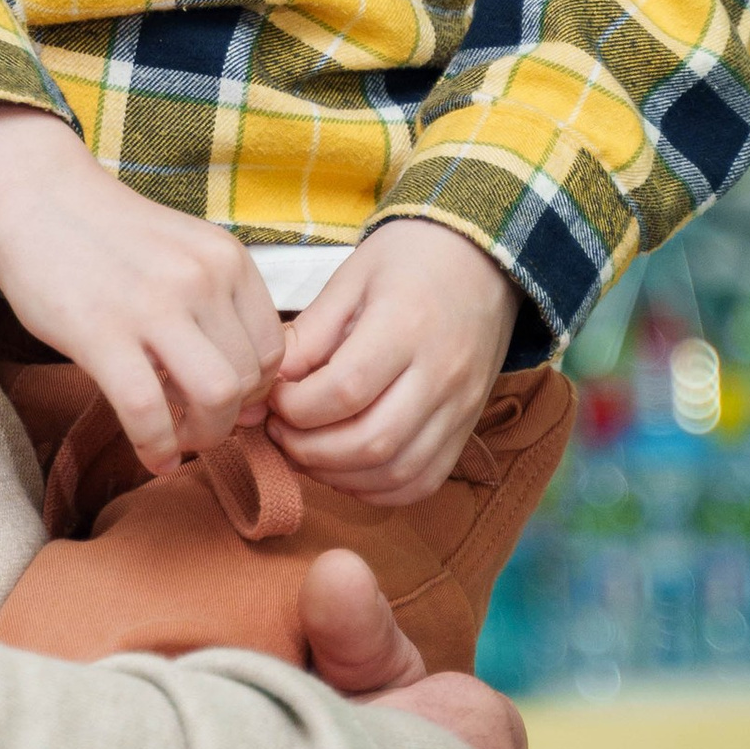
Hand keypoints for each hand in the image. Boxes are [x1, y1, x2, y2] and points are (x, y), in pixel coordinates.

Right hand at [0, 105, 281, 469]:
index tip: (227, 404)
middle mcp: (201, 278)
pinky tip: (150, 455)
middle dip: (228, 420)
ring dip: (202, 437)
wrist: (35, 196)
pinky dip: (156, 446)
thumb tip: (246, 399)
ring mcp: (152, 305)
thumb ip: (216, 310)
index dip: (255, 391)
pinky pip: (146, 411)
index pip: (274, 351)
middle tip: (198, 427)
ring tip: (178, 440)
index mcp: (226, 259)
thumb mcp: (182, 254)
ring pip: (215, 398)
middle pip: (249, 380)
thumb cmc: (107, 236)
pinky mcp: (100, 332)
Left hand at [267, 217, 519, 505]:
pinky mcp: (467, 428)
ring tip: (304, 450)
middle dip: (309, 449)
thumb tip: (266, 386)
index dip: (295, 406)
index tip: (272, 398)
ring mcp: (460, 407)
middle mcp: (441, 374)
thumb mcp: (350, 279)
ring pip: (397, 471)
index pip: (345, 390)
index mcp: (407, 325)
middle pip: (371, 441)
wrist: (483, 261)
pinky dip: (376, 488)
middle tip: (279, 431)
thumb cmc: (408, 260)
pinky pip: (422, 481)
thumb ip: (308, 335)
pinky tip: (344, 468)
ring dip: (338, 474)